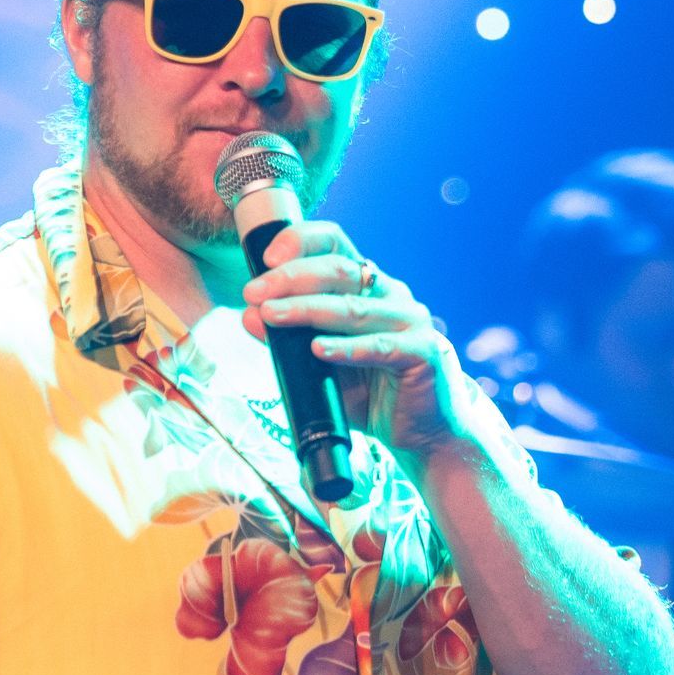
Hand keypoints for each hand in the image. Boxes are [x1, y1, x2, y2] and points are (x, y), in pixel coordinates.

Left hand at [243, 219, 482, 475]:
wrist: (421, 432)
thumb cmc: (370, 392)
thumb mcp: (319, 365)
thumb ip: (287, 341)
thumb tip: (249, 315)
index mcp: (367, 285)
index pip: (335, 244)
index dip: (300, 241)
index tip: (265, 258)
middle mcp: (391, 294)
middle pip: (339, 270)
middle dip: (290, 278)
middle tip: (254, 292)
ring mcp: (411, 321)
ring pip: (354, 308)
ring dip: (307, 309)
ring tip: (271, 315)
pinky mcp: (425, 352)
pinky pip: (380, 347)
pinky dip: (346, 348)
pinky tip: (318, 350)